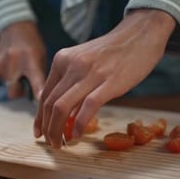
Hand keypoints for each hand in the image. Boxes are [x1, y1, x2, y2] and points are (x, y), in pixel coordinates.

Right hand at [0, 21, 46, 98]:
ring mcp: (2, 64)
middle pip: (14, 92)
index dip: (37, 92)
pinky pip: (3, 80)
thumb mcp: (41, 57)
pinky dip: (9, 77)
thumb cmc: (32, 45)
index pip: (35, 80)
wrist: (13, 27)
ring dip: (15, 83)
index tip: (40, 101)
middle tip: (26, 84)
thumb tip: (45, 97)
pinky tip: (13, 66)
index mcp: (30, 59)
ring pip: (9, 87)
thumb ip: (41, 76)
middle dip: (20, 93)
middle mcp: (14, 62)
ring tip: (20, 69)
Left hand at [34, 9, 175, 147]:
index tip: (39, 132)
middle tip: (51, 144)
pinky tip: (77, 136)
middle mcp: (71, 65)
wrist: (140, 34)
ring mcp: (90, 74)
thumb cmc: (113, 51)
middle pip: (50, 104)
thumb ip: (68, 79)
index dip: (39, 118)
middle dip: (47, 128)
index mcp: (62, 60)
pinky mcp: (108, 82)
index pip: (44, 95)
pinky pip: (87, 108)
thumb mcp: (83, 60)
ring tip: (61, 144)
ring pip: (62, 107)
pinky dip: (79, 126)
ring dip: (58, 130)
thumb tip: (57, 104)